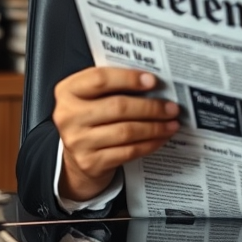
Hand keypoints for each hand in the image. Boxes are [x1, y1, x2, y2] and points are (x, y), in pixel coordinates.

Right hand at [54, 67, 180, 202]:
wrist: (75, 155)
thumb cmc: (93, 116)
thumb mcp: (94, 96)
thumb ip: (116, 84)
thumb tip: (155, 82)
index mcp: (69, 91)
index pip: (100, 79)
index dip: (129, 78)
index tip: (153, 80)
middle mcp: (68, 115)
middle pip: (118, 107)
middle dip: (151, 107)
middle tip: (172, 107)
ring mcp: (78, 141)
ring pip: (126, 131)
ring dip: (155, 127)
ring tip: (172, 123)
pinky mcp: (90, 162)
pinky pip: (128, 151)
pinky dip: (150, 144)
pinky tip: (162, 138)